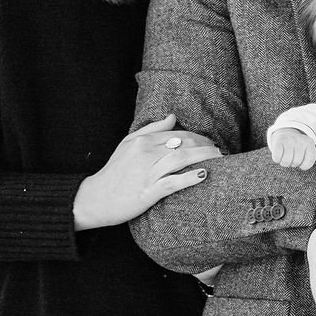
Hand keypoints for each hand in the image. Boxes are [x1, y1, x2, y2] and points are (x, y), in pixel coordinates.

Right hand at [72, 115, 220, 228]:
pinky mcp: (148, 192)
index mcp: (142, 141)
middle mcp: (145, 153)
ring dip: (204, 157)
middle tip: (220, 151)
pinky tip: (203, 174)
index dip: (198, 137)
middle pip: (183, 143)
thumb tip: (172, 117)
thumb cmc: (114, 172)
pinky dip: (189, 177)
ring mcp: (147, 173)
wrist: (95, 199)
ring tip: (219, 159)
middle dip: (206, 145)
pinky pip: (172, 182)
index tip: (211, 143)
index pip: (178, 134)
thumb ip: (150, 129)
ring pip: (181, 159)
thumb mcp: (127, 144)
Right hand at [269, 128, 315, 169]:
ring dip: (284, 163)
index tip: (301, 162)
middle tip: (292, 158)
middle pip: (296, 162)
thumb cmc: (298, 148)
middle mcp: (300, 140)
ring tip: (285, 158)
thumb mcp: (307, 151)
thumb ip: (309, 160)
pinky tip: (279, 156)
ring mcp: (289, 140)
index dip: (303, 166)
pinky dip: (277, 159)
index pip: (308, 162)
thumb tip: (302, 167)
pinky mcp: (279, 141)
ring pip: (286, 161)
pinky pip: (277, 156)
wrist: (286, 133)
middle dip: (293, 164)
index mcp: (309, 143)